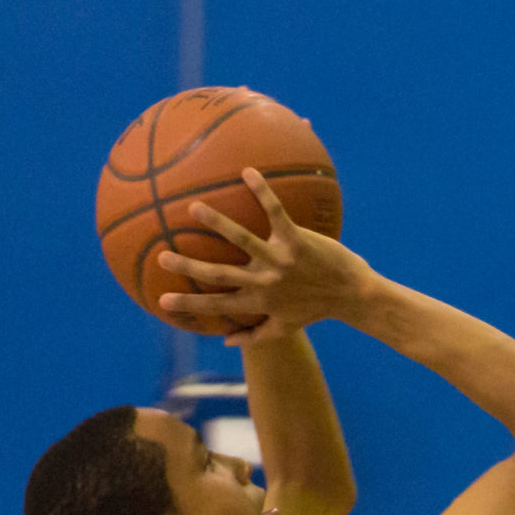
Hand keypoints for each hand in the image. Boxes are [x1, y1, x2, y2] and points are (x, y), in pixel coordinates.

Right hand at [158, 167, 376, 346]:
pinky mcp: (297, 240)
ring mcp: (280, 260)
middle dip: (189, 266)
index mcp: (259, 303)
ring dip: (217, 223)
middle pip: (220, 274)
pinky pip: (276, 211)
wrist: (353, 295)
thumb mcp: (286, 329)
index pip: (217, 305)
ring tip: (194, 206)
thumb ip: (254, 337)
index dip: (189, 305)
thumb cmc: (316, 310)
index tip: (161, 300)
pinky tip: (247, 172)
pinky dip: (263, 191)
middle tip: (161, 255)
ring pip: (242, 239)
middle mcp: (266, 282)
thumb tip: (225, 341)